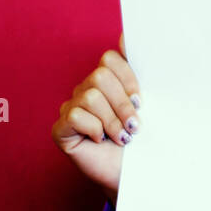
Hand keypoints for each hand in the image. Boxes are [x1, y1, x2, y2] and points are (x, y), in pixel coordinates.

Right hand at [51, 33, 141, 199]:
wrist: (135, 175)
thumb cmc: (143, 141)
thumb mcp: (148, 105)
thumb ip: (140, 73)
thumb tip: (127, 36)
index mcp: (109, 81)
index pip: (111, 58)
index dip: (129, 77)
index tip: (141, 99)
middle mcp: (87, 89)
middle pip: (101, 76)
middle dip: (123, 103)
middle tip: (134, 125)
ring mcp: (71, 108)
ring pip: (90, 96)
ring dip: (113, 121)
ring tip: (123, 137)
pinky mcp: (61, 128)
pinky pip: (75, 116)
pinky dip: (95, 129)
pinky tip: (100, 140)